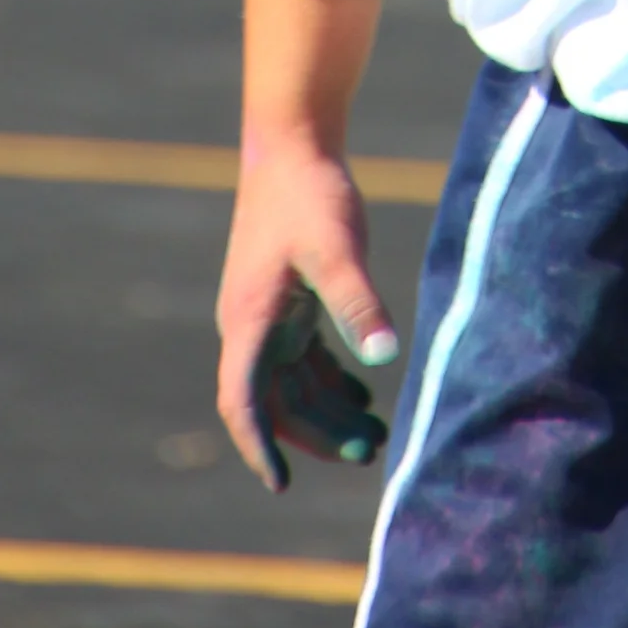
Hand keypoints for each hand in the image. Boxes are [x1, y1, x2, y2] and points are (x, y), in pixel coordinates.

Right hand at [215, 132, 399, 491]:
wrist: (293, 142)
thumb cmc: (309, 193)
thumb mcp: (336, 248)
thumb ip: (358, 302)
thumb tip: (384, 357)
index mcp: (250, 320)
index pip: (243, 400)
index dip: (259, 445)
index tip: (281, 484)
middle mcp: (250, 325)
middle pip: (276, 401)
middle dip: (318, 434)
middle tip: (371, 451)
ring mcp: (267, 313)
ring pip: (292, 383)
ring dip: (328, 411)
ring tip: (376, 432)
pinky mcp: (286, 300)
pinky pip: (303, 358)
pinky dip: (330, 379)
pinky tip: (364, 390)